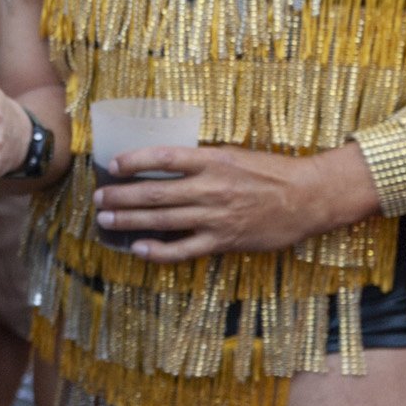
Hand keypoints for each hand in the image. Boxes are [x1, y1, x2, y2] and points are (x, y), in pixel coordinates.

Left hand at [93, 141, 380, 261]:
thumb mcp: (234, 155)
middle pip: (154, 193)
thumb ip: (201, 161)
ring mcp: (215, 216)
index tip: (113, 165)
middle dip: (121, 196)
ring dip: (130, 220)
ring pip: (162, 219)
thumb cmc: (271, 172)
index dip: (134, 161)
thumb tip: (166, 164)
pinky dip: (159, 250)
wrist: (308, 197)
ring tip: (106, 221)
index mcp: (212, 160)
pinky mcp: (223, 240)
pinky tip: (138, 249)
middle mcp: (209, 187)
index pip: (163, 158)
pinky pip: (184, 248)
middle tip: (98, 199)